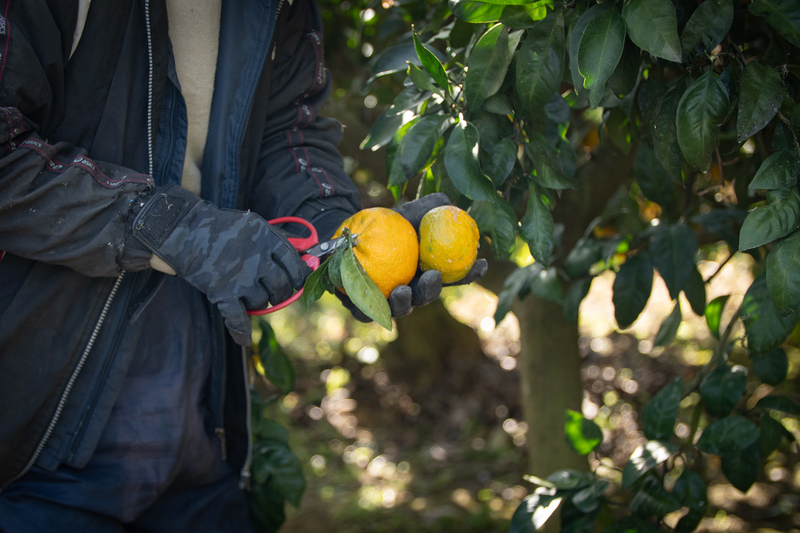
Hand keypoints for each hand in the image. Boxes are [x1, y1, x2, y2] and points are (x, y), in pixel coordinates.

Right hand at [132, 184, 310, 344]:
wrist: (186, 231)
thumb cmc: (225, 227)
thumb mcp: (257, 224)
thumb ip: (283, 239)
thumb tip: (310, 253)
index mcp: (269, 240)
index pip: (296, 266)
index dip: (299, 278)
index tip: (296, 283)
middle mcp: (258, 259)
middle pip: (281, 287)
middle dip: (280, 294)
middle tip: (275, 293)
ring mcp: (240, 277)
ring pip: (261, 302)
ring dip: (258, 303)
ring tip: (249, 294)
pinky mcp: (222, 292)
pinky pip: (237, 318)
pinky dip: (240, 331)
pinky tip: (243, 340)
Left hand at [338, 193, 486, 320]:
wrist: (349, 233)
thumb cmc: (386, 224)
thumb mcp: (407, 212)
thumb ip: (430, 207)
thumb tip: (450, 202)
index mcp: (428, 271)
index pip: (454, 276)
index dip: (470, 273)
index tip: (481, 264)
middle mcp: (412, 289)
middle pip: (427, 295)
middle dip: (432, 290)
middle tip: (434, 277)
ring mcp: (388, 301)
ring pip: (400, 308)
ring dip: (405, 303)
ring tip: (403, 291)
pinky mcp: (362, 308)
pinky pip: (368, 312)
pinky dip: (371, 308)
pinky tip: (373, 298)